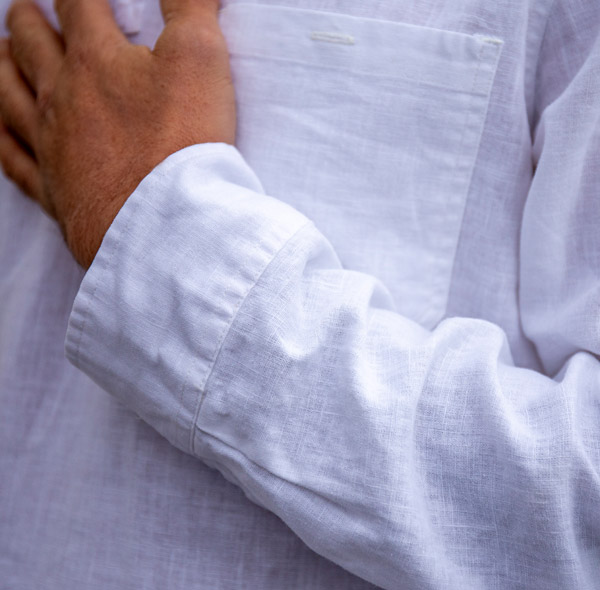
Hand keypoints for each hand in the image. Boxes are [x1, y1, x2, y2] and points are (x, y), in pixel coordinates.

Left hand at [0, 0, 234, 267]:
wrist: (164, 221)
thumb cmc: (183, 140)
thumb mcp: (201, 59)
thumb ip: (190, 7)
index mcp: (96, 60)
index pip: (77, 5)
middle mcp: (61, 97)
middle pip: (33, 46)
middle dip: (31, 22)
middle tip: (25, 11)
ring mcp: (51, 145)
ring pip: (9, 96)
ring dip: (2, 69)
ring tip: (0, 55)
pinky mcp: (54, 190)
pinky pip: (14, 160)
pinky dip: (1, 141)